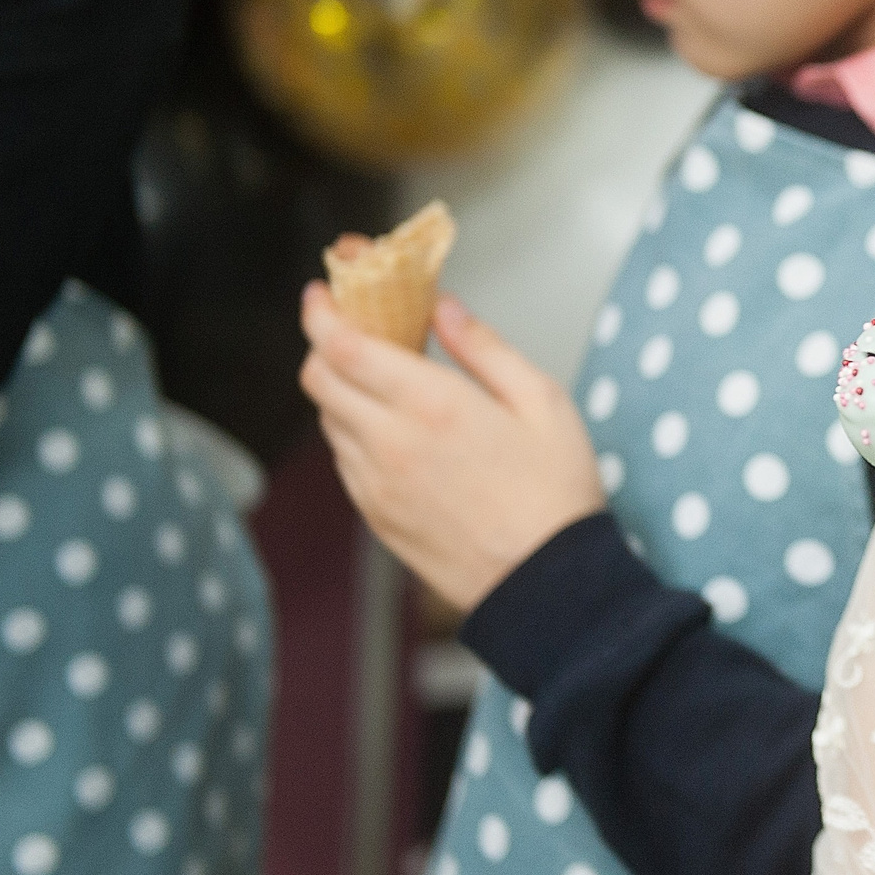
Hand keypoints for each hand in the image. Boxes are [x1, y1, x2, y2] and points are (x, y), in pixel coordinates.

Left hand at [300, 284, 603, 610]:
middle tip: (350, 330)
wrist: (546, 582)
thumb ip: (484, 346)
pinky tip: (393, 431)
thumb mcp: (542, 400)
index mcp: (432, 405)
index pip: (342, 347)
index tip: (322, 293)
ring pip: (329, 421)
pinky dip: (354, 433)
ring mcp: (377, 484)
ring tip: (382, 381)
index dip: (321, 313)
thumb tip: (443, 307)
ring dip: (342, 391)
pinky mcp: (377, 517)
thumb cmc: (555, 492)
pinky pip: (346, 461)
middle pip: (319, 380)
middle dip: (324, 345)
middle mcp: (391, 443)